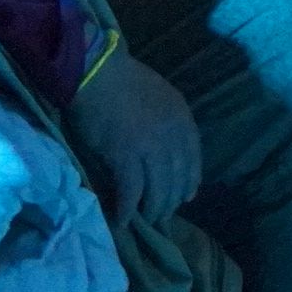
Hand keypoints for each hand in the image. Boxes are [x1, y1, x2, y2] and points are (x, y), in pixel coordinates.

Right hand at [70, 49, 202, 223]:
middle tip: (162, 215)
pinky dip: (127, 209)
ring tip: (145, 219)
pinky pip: (131, 191)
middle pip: (177, 177)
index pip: (193, 158)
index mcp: (182, 118)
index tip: (187, 196)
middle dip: (171, 200)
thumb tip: (169, 151)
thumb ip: (169, 121)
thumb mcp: (160, 96)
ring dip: (152, 208)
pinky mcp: (125, 156)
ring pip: (158, 188)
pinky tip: (122, 220)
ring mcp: (150, 146)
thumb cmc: (124, 81)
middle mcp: (172, 135)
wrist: (98, 71)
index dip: (190, 180)